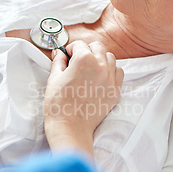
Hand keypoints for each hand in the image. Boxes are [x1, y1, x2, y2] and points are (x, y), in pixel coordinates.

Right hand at [44, 41, 123, 156]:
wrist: (70, 127)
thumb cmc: (59, 105)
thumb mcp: (54, 79)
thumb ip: (58, 62)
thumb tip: (59, 53)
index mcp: (84, 59)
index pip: (79, 44)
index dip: (70, 50)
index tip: (66, 56)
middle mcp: (100, 66)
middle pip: (97, 47)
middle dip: (86, 50)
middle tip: (76, 61)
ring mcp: (110, 78)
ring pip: (110, 58)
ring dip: (100, 59)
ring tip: (89, 69)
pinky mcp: (115, 91)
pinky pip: (118, 72)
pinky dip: (111, 71)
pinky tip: (100, 78)